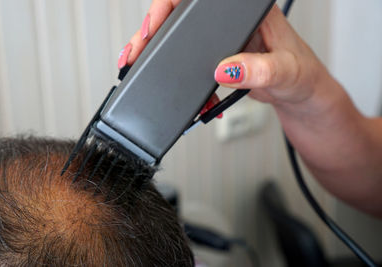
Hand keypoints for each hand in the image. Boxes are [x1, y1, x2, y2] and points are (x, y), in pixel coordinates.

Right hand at [117, 1, 323, 114]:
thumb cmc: (303, 76)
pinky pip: (193, 64)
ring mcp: (225, 39)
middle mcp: (233, 20)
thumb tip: (226, 68)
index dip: (169, 7)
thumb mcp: (286, 72)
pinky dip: (187, 83)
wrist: (301, 96)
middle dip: (154, 34)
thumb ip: (259, 70)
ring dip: (164, 59)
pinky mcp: (221, 57)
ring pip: (183, 41)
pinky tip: (196, 98)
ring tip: (147, 70)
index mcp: (248, 9)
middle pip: (182, 18)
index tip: (153, 28)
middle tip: (136, 51)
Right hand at [213, 5, 324, 109]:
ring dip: (204, 75)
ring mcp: (237, 44)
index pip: (228, 15)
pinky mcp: (230, 60)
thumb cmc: (304, 76)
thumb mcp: (285, 71)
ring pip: (206, 54)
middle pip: (211, 34)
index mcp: (260, 14)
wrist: (301, 97)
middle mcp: (246, 26)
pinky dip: (207, 87)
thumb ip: (259, 70)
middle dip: (207, 58)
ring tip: (219, 91)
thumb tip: (227, 69)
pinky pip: (209, 70)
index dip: (216, 31)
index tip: (220, 56)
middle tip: (220, 78)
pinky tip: (218, 96)